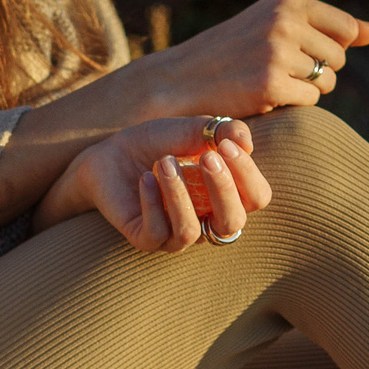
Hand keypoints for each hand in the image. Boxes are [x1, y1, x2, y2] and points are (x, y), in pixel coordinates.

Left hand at [35, 115, 271, 249]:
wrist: (111, 153)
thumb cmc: (158, 143)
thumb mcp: (192, 130)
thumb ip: (222, 131)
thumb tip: (245, 143)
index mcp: (228, 196)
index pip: (257, 197)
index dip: (247, 173)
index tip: (225, 145)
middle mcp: (208, 221)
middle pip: (234, 222)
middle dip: (223, 188)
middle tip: (206, 156)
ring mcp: (176, 234)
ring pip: (191, 231)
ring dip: (179, 193)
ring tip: (164, 161)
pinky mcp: (145, 239)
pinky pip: (157, 233)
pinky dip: (152, 203)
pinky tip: (145, 177)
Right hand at [131, 0, 368, 117]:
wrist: (179, 79)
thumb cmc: (231, 53)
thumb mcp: (276, 26)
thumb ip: (326, 27)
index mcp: (287, 0)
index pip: (345, 29)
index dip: (327, 47)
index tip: (294, 50)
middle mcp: (284, 21)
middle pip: (339, 58)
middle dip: (318, 70)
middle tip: (277, 70)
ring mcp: (278, 52)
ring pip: (327, 82)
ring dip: (305, 89)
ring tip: (268, 81)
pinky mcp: (271, 84)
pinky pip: (310, 101)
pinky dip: (291, 104)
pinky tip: (262, 96)